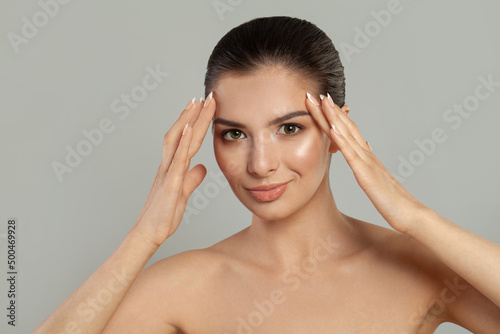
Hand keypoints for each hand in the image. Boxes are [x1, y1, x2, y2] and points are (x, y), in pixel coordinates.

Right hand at [132, 94, 215, 246]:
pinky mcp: (169, 184)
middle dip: (194, 114)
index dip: (195, 122)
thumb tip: (202, 168)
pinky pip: (176, 161)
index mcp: (172, 167)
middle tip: (206, 95)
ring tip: (197, 102)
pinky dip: (181, 144)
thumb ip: (192, 179)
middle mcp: (168, 165)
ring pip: (177, 141)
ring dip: (188, 120)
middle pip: (181, 133)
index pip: (186, 139)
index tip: (205, 106)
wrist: (149, 234)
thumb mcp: (183, 194)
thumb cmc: (163, 216)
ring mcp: (167, 173)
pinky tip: (187, 129)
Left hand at [305, 92, 426, 233]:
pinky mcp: (366, 174)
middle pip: (345, 127)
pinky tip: (332, 128)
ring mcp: (367, 162)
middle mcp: (366, 154)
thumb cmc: (392, 199)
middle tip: (314, 93)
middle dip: (329, 110)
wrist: (409, 214)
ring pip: (347, 135)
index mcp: (365, 155)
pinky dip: (342, 139)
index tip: (320, 102)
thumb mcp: (375, 176)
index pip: (347, 131)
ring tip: (322, 101)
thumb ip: (368, 159)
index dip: (333, 116)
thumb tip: (364, 144)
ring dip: (333, 117)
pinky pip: (352, 155)